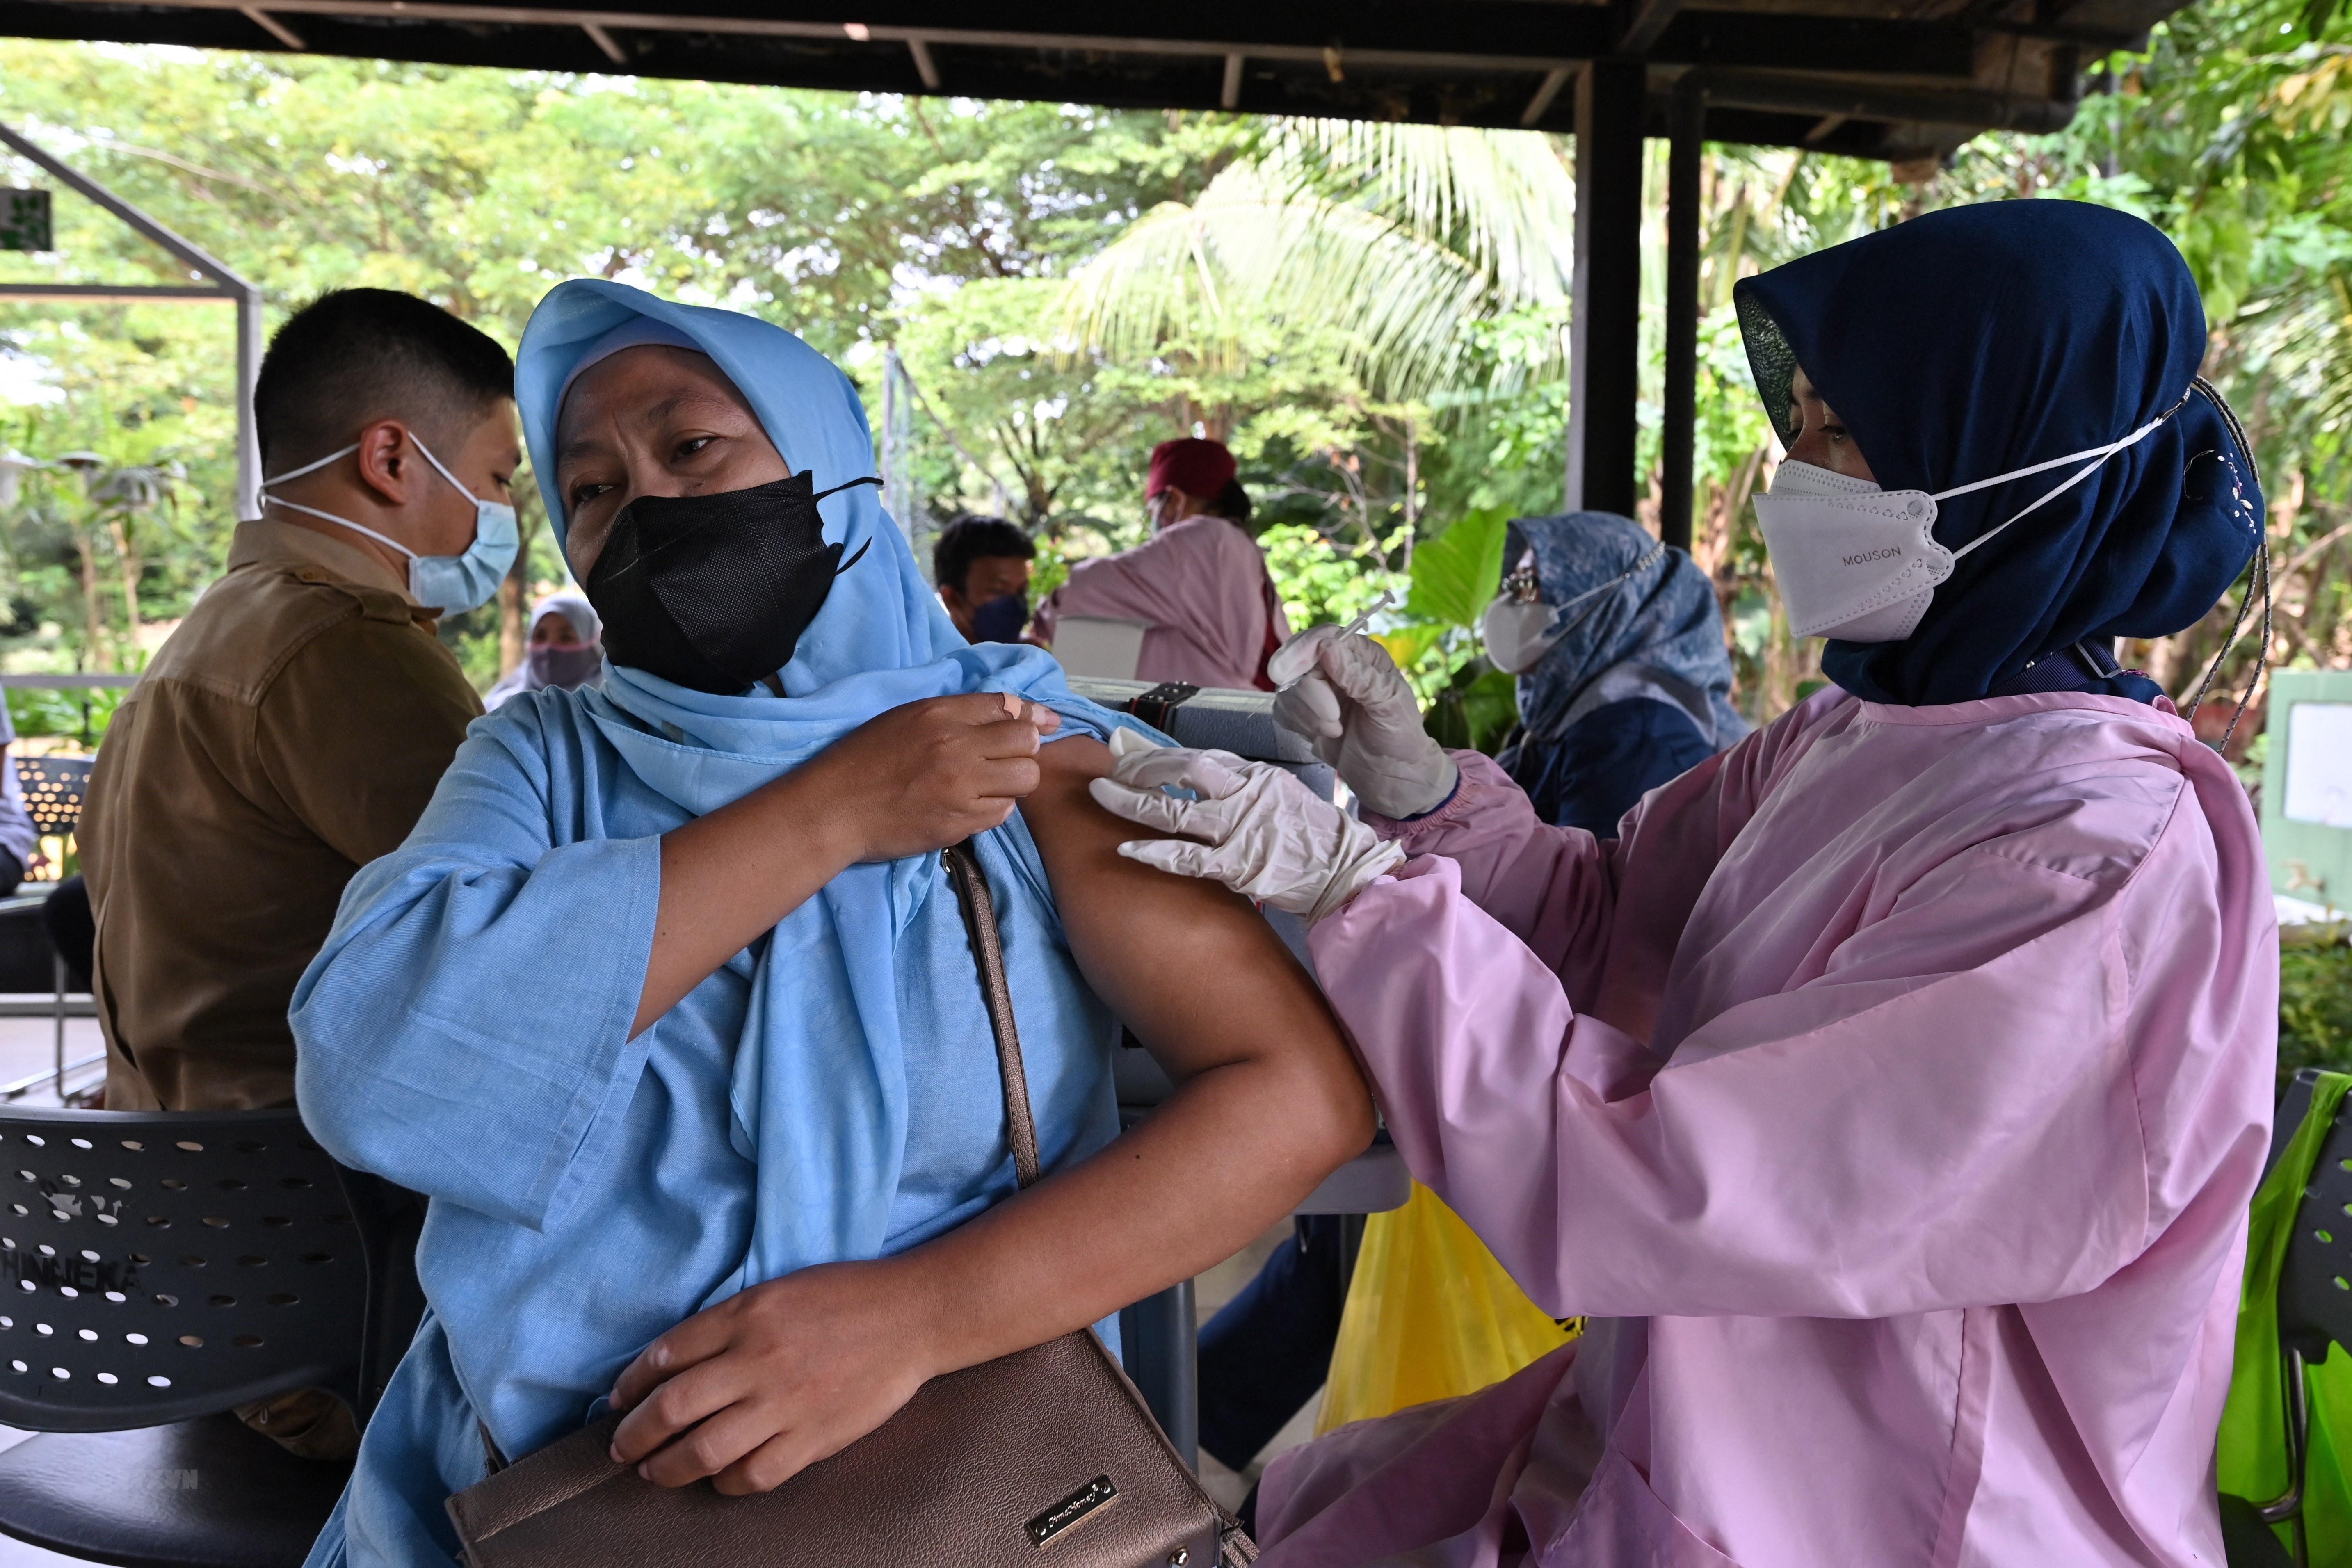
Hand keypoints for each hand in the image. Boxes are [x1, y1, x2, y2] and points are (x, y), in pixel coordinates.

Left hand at [609, 1259, 936, 1493]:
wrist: (913, 1315)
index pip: (665, 1355)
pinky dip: (725, 1483)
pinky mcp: (813, 1437)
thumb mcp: (777, 1291)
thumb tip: (675, 1365)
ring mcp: (785, 1403)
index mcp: (746, 1316)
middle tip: (621, 1447)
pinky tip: (719, 1479)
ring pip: (702, 1451)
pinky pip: (752, 1475)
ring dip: (667, 1467)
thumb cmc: (845, 1297)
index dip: (631, 1383)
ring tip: (655, 1471)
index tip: (618, 1400)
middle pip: (671, 1408)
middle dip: (633, 1435)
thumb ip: (728, 1324)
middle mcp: (757, 1360)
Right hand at [803, 691, 1060, 862]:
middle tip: (1008, 758)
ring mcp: (962, 787)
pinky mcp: (960, 822)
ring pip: (1025, 779)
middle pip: (1027, 741)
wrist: (834, 809)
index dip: (1033, 714)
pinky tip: (972, 805)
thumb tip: (1007, 711)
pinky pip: (1003, 812)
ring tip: (992, 783)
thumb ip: (955, 714)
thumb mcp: (906, 719)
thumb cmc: (863, 760)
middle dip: (1026, 749)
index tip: (1045, 723)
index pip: (1007, 706)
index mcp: (941, 713)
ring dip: (1016, 781)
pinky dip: (995, 808)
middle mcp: (958, 746)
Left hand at [1087, 729, 1403, 922]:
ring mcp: (1241, 829)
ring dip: (1133, 801)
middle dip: (1139, 767)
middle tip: (1108, 770)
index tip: (1128, 755)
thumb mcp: (1280, 795)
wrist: (1348, 871)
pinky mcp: (1240, 865)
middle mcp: (1245, 794)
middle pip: (1181, 770)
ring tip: (1101, 794)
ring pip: (1175, 809)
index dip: (1158, 755)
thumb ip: (1241, 786)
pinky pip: (1187, 857)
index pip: (1197, 757)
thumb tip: (1198, 780)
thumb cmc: (1313, 838)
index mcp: (1255, 775)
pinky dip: (1154, 853)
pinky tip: (1126, 849)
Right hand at [1270, 630, 1456, 818]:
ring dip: (1306, 715)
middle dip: (1309, 695)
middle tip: (1333, 721)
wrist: (1393, 777)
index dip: (1301, 651)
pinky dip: (1297, 724)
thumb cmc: (1400, 737)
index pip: (1322, 637)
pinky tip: (1322, 735)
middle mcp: (1337, 666)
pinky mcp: (1305, 713)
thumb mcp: (1389, 704)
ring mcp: (1318, 690)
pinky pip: (1282, 709)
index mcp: (1361, 654)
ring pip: (1287, 688)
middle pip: (1298, 663)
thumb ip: (1360, 676)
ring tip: (1335, 732)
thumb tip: (1327, 647)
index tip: (1283, 674)